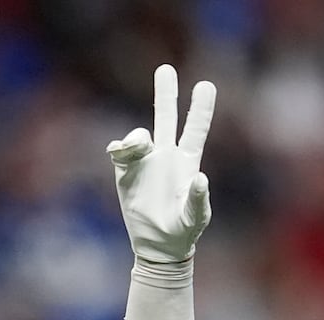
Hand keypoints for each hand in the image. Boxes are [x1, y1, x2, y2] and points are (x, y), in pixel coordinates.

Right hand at [106, 64, 215, 263]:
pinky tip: (118, 153)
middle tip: (164, 68)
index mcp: (188, 162)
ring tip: (135, 147)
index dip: (201, 108)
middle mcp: (166, 157)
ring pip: (139, 136)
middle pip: (166, 118)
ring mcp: (145, 165)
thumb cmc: (184, 232)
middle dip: (165, 93)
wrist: (157, 247)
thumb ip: (199, 199)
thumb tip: (200, 178)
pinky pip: (119, 155)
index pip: (196, 128)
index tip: (205, 85)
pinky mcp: (126, 176)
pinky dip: (118, 149)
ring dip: (136, 137)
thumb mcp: (196, 217)